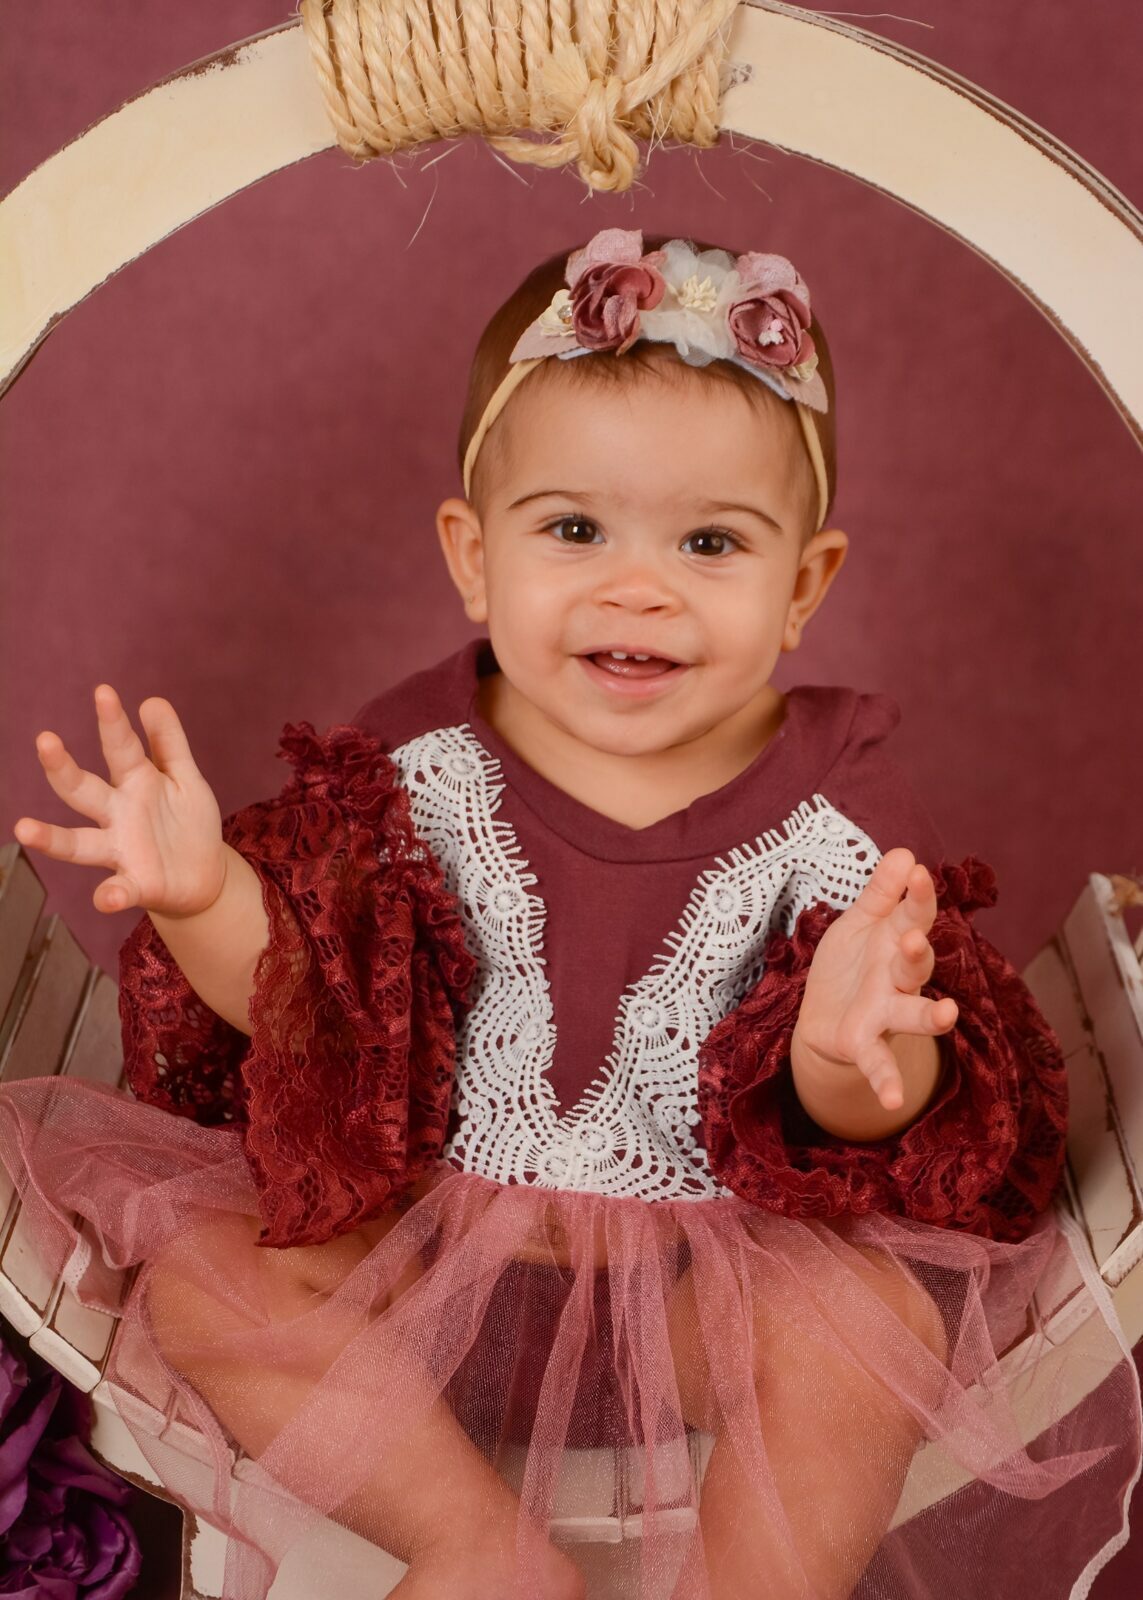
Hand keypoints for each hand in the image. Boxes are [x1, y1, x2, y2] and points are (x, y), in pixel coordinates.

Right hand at [13, 684, 226, 917]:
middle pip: (82, 790)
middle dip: (62, 768)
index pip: (121, 747)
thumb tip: (152, 700)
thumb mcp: (185, 777)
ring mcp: (121, 849)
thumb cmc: (186, 821)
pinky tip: (105, 898)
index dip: (113, 721)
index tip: (104, 691)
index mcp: (135, 782)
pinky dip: (110, 895)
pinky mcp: (135, 884)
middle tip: (45, 742)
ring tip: (25, 828)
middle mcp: (118, 814)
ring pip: (79, 843)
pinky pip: (118, 890)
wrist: (204, 876)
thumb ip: (169, 743)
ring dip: (52, 838)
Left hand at [790, 848, 957, 1111]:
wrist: (822, 1018)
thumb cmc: (849, 966)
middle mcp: (897, 979)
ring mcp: (885, 1013)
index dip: (918, 897)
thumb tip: (905, 852)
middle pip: (917, 965)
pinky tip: (893, 1100)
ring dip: (930, 1017)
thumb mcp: (860, 924)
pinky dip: (887, 1082)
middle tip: (912, 939)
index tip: (918, 873)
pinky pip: (879, 1063)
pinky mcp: (865, 1043)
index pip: (914, 917)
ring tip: (946, 1017)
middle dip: (917, 953)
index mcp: (895, 943)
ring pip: (912, 1014)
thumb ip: (881, 893)